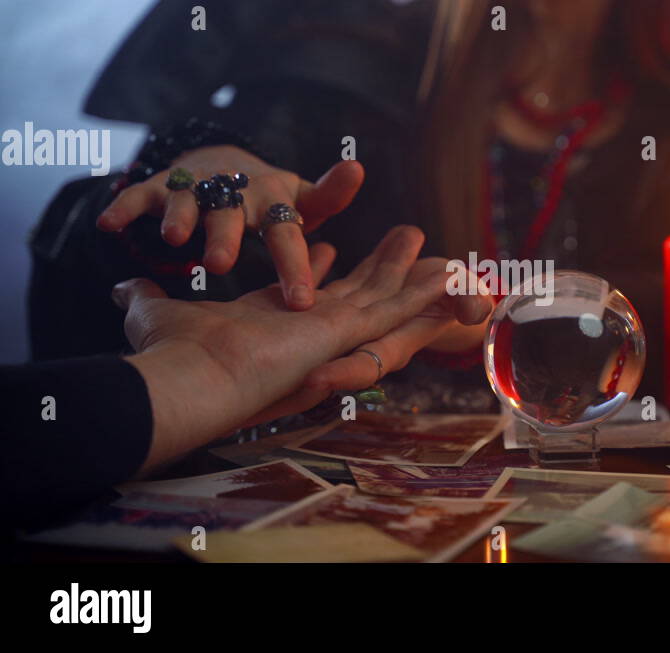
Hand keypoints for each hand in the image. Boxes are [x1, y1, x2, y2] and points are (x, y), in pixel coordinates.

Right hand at [97, 145, 363, 310]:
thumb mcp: (304, 199)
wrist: (224, 162)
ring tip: (175, 238)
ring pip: (189, 201)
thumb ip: (330, 198)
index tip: (302, 303)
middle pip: (232, 216)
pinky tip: (110, 226)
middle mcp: (237, 192)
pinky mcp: (162, 185)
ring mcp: (197, 187)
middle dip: (226, 237)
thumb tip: (358, 169)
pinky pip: (141, 195)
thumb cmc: (273, 199)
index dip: (294, 268)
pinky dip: (125, 208)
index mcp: (274, 203)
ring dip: (181, 217)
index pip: (287, 236)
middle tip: (222, 265)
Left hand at [118, 226, 489, 471]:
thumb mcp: (159, 313)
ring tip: (433, 244)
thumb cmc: (173, 357)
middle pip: (359, 292)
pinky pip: (395, 308)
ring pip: (384, 297)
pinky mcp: (349, 331)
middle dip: (382, 265)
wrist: (189, 385)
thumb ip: (148, 299)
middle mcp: (312, 332)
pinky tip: (453, 277)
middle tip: (409, 236)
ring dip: (408, 270)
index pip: (310, 292)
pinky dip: (424, 292)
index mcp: (277, 325)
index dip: (322, 269)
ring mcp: (336, 333)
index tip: (331, 246)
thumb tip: (124, 288)